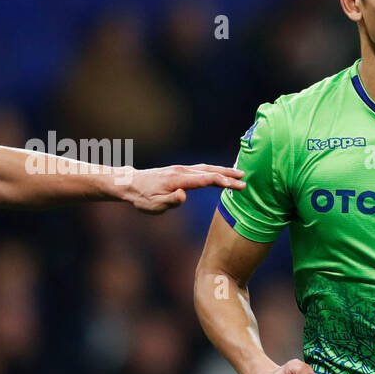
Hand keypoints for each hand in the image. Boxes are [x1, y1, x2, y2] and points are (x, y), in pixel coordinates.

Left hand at [119, 164, 245, 211]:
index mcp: (179, 179)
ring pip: (206, 168)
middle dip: (228, 174)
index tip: (240, 186)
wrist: (129, 184)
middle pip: (210, 170)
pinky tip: (220, 173)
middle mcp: (182, 171)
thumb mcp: (154, 205)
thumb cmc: (142, 198)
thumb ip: (170, 201)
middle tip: (245, 177)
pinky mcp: (180, 171)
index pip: (207, 180)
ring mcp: (181, 169)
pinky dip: (214, 170)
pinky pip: (201, 169)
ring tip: (238, 173)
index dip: (225, 182)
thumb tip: (184, 195)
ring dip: (223, 170)